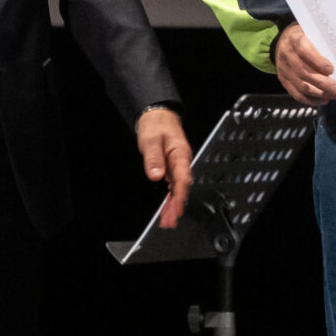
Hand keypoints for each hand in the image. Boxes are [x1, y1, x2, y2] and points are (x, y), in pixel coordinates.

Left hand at [137, 108, 192, 227]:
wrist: (157, 116)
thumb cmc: (156, 125)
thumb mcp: (151, 140)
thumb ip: (154, 159)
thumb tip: (156, 176)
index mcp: (180, 154)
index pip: (183, 179)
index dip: (180, 195)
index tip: (176, 209)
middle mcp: (181, 161)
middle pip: (182, 187)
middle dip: (177, 205)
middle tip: (170, 220)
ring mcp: (177, 164)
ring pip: (177, 187)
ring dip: (173, 203)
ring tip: (168, 219)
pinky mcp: (172, 166)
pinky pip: (173, 184)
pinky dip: (170, 196)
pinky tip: (168, 206)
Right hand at [273, 23, 335, 106]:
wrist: (283, 40)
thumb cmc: (304, 36)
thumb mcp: (311, 32)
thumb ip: (323, 42)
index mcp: (295, 39)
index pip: (304, 51)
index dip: (318, 62)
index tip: (331, 69)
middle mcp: (287, 54)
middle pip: (304, 72)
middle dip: (323, 83)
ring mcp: (284, 69)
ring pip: (301, 86)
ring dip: (319, 93)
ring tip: (333, 94)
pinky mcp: (283, 79)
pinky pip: (296, 94)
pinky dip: (310, 100)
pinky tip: (323, 100)